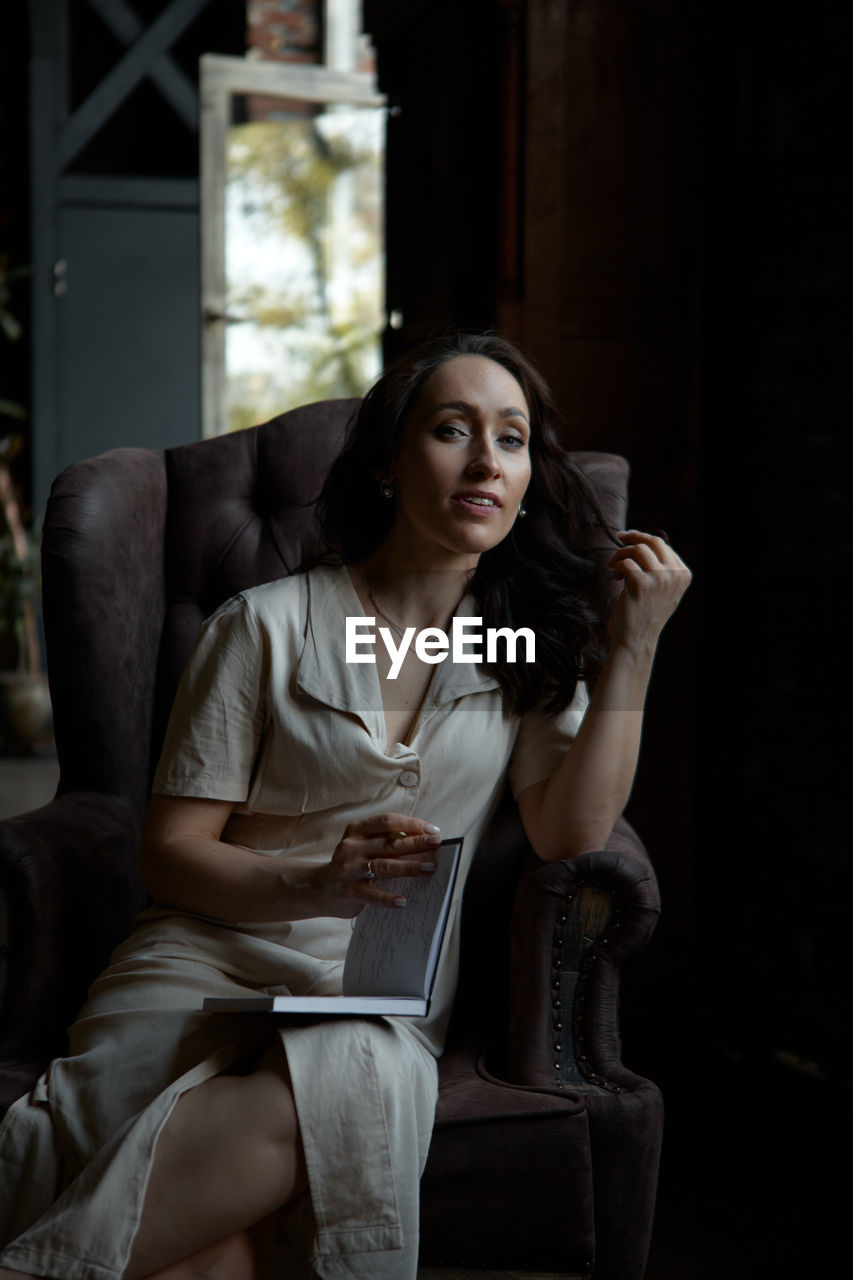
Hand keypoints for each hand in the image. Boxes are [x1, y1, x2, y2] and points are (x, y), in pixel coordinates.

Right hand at [315, 813, 441, 917]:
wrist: (321, 888)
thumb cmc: (352, 863)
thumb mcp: (364, 845)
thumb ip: (386, 840)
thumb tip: (423, 840)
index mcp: (357, 830)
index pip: (386, 822)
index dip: (410, 824)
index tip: (431, 829)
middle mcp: (351, 847)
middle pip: (389, 843)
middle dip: (416, 843)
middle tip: (436, 844)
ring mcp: (348, 869)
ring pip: (383, 866)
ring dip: (409, 867)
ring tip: (429, 868)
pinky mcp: (348, 891)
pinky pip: (371, 894)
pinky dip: (387, 898)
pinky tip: (402, 901)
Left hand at [607, 530, 691, 654]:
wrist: (636, 639)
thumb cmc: (644, 613)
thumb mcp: (661, 589)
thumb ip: (660, 567)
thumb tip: (642, 539)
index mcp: (683, 575)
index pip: (663, 546)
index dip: (643, 539)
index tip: (628, 539)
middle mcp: (675, 576)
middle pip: (654, 541)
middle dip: (634, 536)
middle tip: (620, 537)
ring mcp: (660, 579)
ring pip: (638, 549)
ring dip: (622, 553)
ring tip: (614, 565)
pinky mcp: (642, 584)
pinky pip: (626, 563)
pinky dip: (617, 566)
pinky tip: (616, 577)